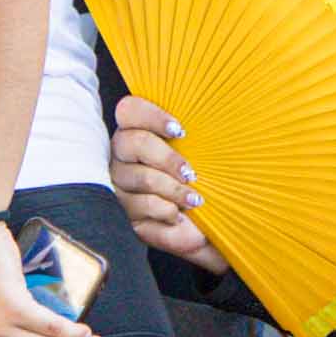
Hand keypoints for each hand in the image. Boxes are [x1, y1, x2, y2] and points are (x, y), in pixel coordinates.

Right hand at [108, 96, 210, 263]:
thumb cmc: (201, 182)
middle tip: (191, 173)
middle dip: (167, 158)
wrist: (204, 226)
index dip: (152, 117)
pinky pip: (143, 206)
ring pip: (142, 177)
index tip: (181, 131)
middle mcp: (122, 155)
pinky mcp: (122, 211)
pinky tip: (179, 215)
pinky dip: (167, 210)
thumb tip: (217, 113)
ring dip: (174, 189)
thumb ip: (200, 132)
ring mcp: (118, 183)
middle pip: (132, 142)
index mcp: (137, 131)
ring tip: (195, 199)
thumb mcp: (203, 155)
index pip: (130, 110)